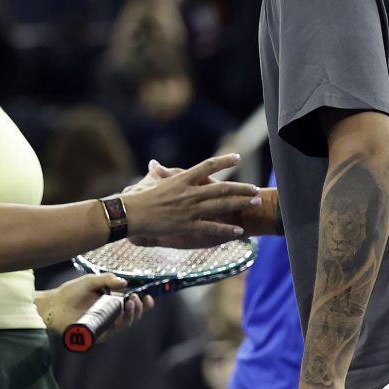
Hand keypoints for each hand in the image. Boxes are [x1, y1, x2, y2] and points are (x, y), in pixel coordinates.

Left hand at [37, 273, 152, 336]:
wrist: (52, 304)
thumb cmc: (70, 293)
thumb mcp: (91, 281)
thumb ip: (107, 279)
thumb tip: (125, 283)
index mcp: (112, 304)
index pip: (133, 306)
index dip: (143, 304)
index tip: (148, 297)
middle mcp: (111, 316)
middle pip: (132, 317)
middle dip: (139, 309)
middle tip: (136, 299)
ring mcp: (104, 326)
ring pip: (124, 325)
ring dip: (131, 316)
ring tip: (130, 303)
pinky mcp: (95, 335)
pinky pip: (110, 333)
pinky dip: (116, 326)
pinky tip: (118, 317)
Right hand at [122, 153, 260, 247]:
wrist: (132, 214)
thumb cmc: (140, 198)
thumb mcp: (152, 182)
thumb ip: (159, 173)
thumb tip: (154, 164)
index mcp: (183, 179)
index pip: (208, 166)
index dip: (224, 161)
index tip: (237, 157)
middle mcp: (190, 193)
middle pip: (222, 188)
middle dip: (242, 188)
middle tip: (256, 189)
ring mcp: (190, 210)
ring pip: (221, 205)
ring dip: (240, 204)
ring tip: (255, 203)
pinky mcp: (188, 226)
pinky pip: (211, 228)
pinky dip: (226, 230)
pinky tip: (239, 231)